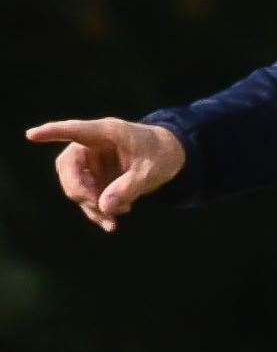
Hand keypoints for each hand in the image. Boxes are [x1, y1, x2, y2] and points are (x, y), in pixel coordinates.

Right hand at [25, 118, 185, 232]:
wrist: (169, 157)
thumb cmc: (161, 154)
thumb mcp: (152, 171)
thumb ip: (129, 186)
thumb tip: (104, 207)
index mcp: (107, 132)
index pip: (76, 130)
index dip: (53, 132)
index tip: (32, 134)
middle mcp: (92, 145)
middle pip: (68, 167)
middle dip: (81, 192)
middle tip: (103, 210)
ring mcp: (90, 162)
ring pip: (75, 187)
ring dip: (90, 206)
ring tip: (114, 219)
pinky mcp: (92, 177)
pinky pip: (85, 197)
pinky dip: (96, 211)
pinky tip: (112, 221)